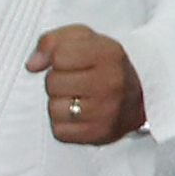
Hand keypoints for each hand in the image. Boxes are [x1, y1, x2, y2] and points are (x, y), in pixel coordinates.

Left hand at [29, 25, 144, 144]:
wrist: (141, 97)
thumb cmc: (105, 65)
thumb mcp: (85, 40)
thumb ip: (53, 41)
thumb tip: (32, 65)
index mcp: (108, 54)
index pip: (59, 56)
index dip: (58, 58)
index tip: (71, 62)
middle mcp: (110, 83)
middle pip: (53, 83)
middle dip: (58, 81)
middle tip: (75, 82)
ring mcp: (105, 112)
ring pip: (54, 108)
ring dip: (59, 104)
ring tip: (77, 99)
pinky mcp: (98, 135)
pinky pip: (60, 131)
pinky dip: (64, 124)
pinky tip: (79, 115)